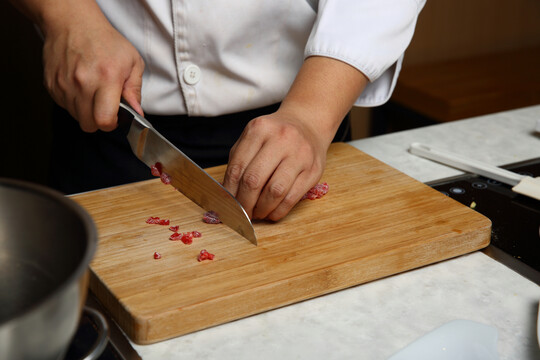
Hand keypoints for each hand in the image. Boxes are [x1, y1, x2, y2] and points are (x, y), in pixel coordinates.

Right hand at [40, 1, 143, 131]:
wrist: (73, 24)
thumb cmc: (106, 42)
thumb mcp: (132, 62)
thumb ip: (135, 91)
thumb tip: (137, 113)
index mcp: (106, 78)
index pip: (104, 119)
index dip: (111, 124)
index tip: (115, 118)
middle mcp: (82, 83)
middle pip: (89, 124)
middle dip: (99, 121)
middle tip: (105, 108)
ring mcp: (64, 85)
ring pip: (76, 117)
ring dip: (86, 111)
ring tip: (93, 93)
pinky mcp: (51, 85)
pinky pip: (64, 106)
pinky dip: (74, 103)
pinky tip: (80, 87)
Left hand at [223, 107, 327, 220]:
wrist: (308, 124)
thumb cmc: (275, 136)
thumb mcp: (254, 138)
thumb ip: (239, 162)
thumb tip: (228, 195)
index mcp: (259, 129)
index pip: (237, 168)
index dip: (230, 192)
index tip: (228, 205)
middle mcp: (281, 139)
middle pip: (254, 180)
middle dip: (245, 203)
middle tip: (243, 213)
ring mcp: (300, 154)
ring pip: (275, 191)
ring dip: (262, 209)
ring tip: (257, 213)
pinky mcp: (314, 170)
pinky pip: (292, 197)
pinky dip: (279, 211)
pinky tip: (272, 212)